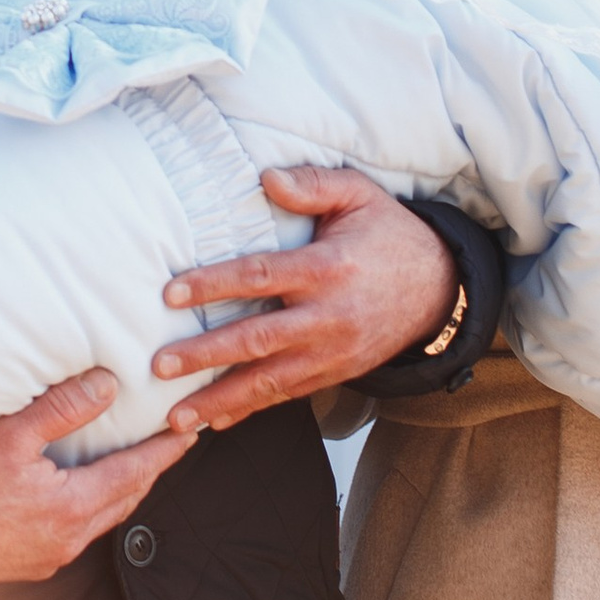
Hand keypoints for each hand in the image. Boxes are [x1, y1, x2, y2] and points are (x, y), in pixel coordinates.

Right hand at [0, 371, 195, 587]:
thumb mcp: (9, 437)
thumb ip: (61, 409)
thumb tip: (107, 386)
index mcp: (74, 506)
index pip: (136, 472)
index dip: (165, 450)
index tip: (190, 431)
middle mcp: (72, 537)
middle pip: (128, 499)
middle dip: (151, 469)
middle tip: (171, 443)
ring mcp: (54, 555)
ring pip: (105, 518)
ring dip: (124, 490)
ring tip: (134, 463)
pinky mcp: (36, 564)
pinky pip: (81, 532)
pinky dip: (95, 507)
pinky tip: (84, 493)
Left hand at [149, 167, 457, 434]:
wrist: (440, 289)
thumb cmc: (389, 234)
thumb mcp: (359, 194)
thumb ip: (313, 185)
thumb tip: (266, 177)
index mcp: (328, 268)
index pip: (262, 277)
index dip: (215, 285)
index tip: (172, 294)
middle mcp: (329, 317)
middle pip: (258, 339)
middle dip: (206, 354)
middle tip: (160, 364)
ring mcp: (333, 352)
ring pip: (269, 381)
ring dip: (220, 399)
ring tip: (176, 417)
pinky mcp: (335, 373)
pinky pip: (287, 396)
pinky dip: (250, 410)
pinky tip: (215, 422)